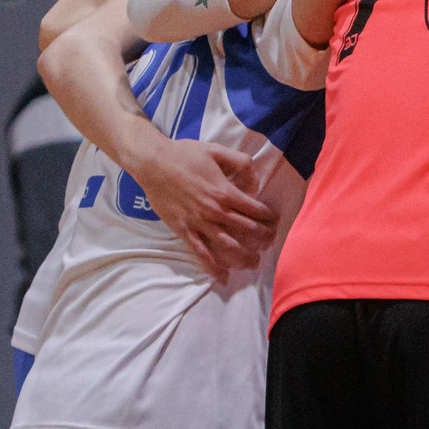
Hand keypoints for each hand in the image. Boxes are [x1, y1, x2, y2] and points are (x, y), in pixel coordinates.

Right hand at [127, 138, 277, 274]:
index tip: (275, 223)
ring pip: (228, 246)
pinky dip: (213, 267)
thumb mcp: (218, 150)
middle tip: (269, 243)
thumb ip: (241, 163)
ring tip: (254, 263)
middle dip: (262, 239)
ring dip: (244, 257)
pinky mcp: (184, 231)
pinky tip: (223, 277)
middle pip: (247, 230)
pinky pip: (200, 253)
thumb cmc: (186, 155)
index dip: (269, 219)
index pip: (256, 210)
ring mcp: (199, 223)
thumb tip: (254, 183)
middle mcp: (215, 212)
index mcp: (226, 192)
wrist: (154, 163)